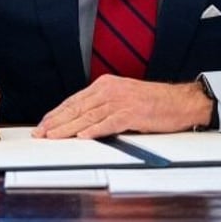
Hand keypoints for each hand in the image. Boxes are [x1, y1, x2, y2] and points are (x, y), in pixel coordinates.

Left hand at [32, 75, 211, 138]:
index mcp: (106, 85)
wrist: (180, 101)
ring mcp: (121, 101)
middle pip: (77, 107)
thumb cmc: (154, 102)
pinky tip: (82, 136)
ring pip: (88, 116)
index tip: (44, 123)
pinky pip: (109, 123)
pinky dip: (94, 130)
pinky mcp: (132, 113)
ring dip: (68, 128)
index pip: (75, 100)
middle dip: (56, 121)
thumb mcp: (124, 97)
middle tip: (40, 132)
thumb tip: (82, 121)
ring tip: (53, 136)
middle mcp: (110, 90)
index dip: (57, 113)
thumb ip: (104, 105)